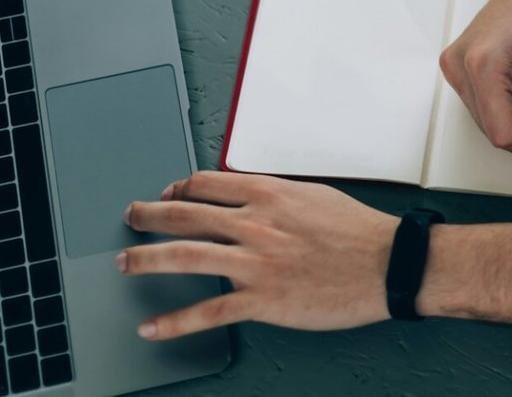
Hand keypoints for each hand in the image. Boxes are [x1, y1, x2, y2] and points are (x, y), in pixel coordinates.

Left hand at [119, 171, 396, 336]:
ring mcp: (255, 263)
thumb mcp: (314, 195)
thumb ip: (276, 195)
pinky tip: (153, 327)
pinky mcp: (262, 299)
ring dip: (146, 259)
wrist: (386, 263)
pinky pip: (208, 312)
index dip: (179, 187)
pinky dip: (174, 321)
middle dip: (148, 215)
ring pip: (185, 257)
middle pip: (185, 215)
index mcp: (268, 194)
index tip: (168, 193)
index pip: (207, 184)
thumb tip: (252, 196)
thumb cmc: (359, 231)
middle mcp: (255, 224)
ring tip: (125, 263)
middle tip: (130, 217)